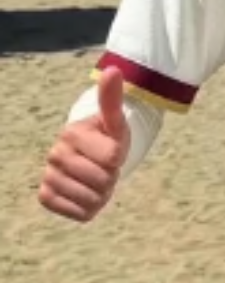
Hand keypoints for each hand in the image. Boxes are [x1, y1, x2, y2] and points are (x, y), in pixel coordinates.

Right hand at [39, 68, 130, 222]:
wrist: (93, 159)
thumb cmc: (108, 138)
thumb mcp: (115, 121)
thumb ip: (112, 98)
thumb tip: (113, 70)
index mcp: (72, 133)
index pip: (113, 157)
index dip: (120, 157)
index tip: (114, 150)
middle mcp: (55, 154)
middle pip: (102, 180)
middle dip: (111, 177)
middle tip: (106, 168)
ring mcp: (49, 176)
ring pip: (91, 198)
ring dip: (102, 193)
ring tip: (97, 180)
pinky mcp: (46, 197)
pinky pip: (77, 212)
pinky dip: (89, 208)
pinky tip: (86, 194)